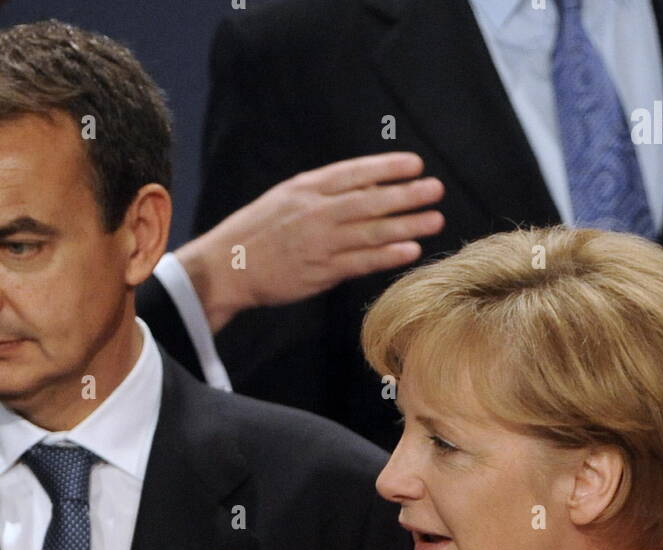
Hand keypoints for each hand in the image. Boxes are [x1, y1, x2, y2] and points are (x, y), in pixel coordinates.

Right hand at [175, 152, 444, 332]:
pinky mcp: (321, 272)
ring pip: (371, 231)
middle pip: (370, 201)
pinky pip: (361, 261)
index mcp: (307, 188)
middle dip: (406, 194)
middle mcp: (316, 212)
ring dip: (407, 225)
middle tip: (435, 190)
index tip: (415, 164)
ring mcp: (320, 243)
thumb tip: (360, 188)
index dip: (386, 168)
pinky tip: (411, 250)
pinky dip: (387, 255)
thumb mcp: (284, 198)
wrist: (227, 267)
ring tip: (434, 219)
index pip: (354, 173)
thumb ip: (320, 193)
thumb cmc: (256, 232)